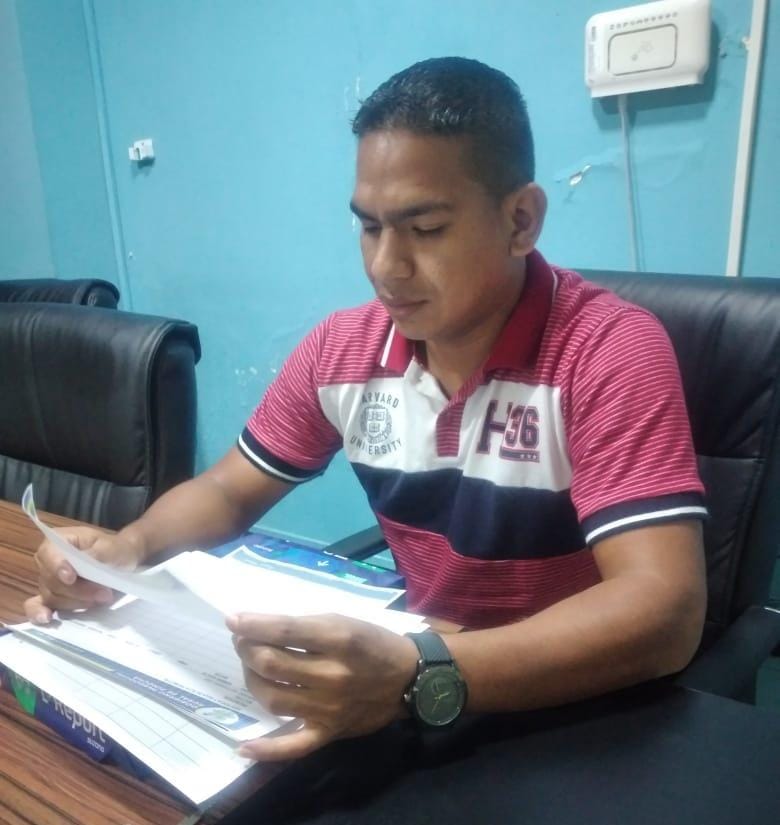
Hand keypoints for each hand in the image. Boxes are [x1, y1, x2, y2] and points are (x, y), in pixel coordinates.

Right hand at [24, 527, 144, 623]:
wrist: (121, 562)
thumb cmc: (115, 550)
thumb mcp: (111, 548)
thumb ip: (95, 555)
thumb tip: (81, 565)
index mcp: (60, 540)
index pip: (50, 553)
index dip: (58, 566)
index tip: (71, 578)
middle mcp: (48, 560)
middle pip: (52, 580)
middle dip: (78, 590)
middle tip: (104, 594)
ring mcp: (48, 580)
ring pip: (53, 596)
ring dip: (77, 601)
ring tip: (102, 598)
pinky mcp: (53, 596)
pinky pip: (38, 606)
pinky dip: (40, 613)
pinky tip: (46, 619)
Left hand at [227, 612, 418, 761]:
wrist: (409, 677)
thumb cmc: (373, 642)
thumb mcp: (343, 621)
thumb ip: (305, 627)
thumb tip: (261, 629)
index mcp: (338, 639)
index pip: (284, 631)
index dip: (252, 624)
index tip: (233, 619)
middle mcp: (332, 674)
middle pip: (272, 663)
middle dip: (247, 649)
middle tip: (243, 641)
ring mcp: (329, 708)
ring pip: (273, 697)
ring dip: (251, 680)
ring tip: (250, 667)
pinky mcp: (329, 733)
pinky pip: (293, 746)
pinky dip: (266, 749)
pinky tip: (242, 746)